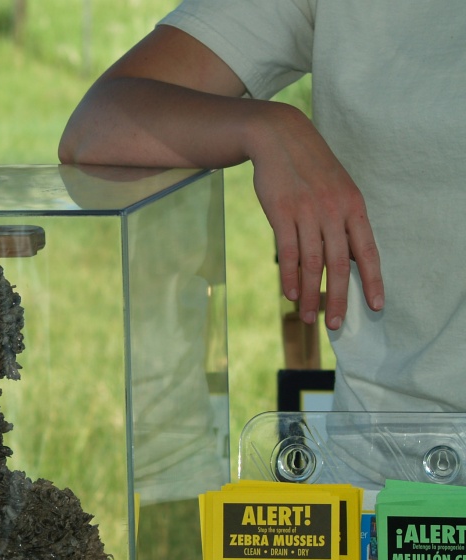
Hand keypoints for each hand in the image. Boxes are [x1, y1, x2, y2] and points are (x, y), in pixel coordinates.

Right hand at [248, 103, 383, 329]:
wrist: (280, 138)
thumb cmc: (309, 168)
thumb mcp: (336, 190)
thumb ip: (341, 222)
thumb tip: (344, 258)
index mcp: (353, 207)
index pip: (367, 251)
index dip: (373, 280)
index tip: (376, 306)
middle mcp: (334, 211)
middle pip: (338, 264)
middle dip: (338, 297)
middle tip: (334, 324)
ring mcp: (307, 212)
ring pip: (312, 262)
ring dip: (310, 293)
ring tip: (307, 317)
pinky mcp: (282, 212)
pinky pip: (288, 251)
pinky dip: (289, 275)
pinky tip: (290, 294)